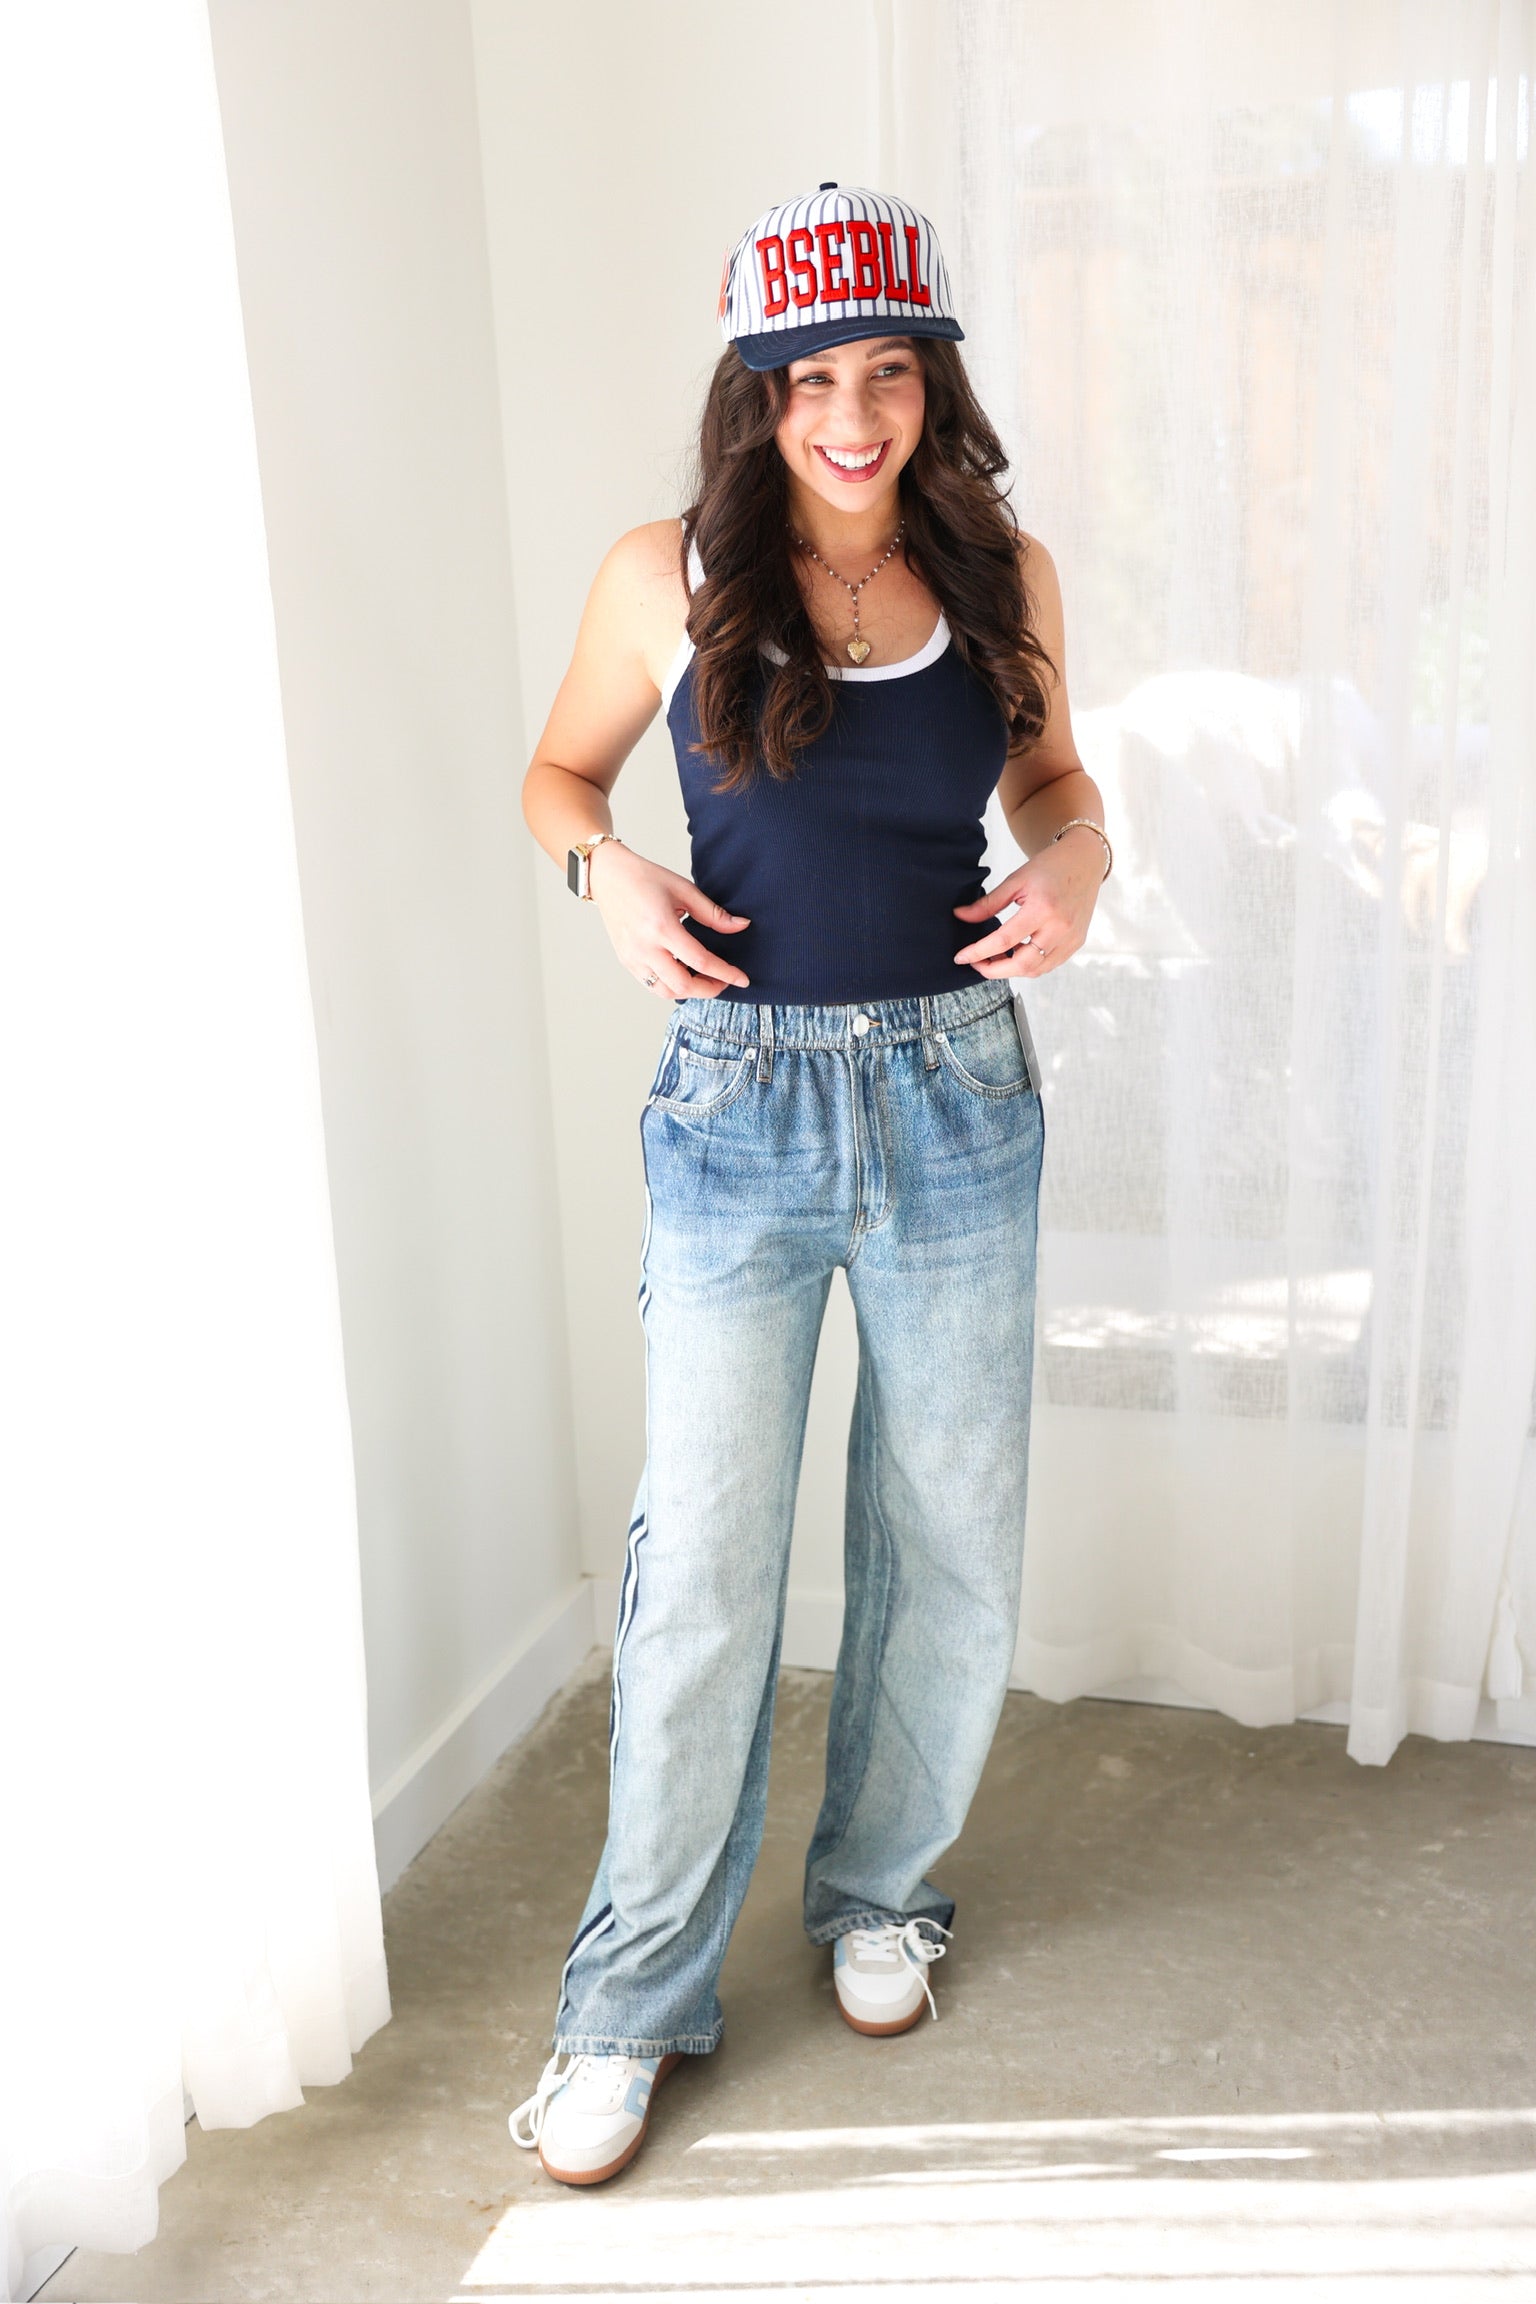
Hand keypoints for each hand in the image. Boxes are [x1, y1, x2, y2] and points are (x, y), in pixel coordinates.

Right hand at [589, 840, 750, 1000]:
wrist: (608, 876)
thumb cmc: (644, 878)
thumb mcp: (684, 890)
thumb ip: (713, 914)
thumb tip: (741, 926)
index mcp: (661, 927)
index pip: (700, 961)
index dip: (725, 973)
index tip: (742, 979)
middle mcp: (644, 947)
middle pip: (683, 986)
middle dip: (709, 989)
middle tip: (723, 980)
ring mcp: (632, 957)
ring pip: (666, 992)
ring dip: (689, 991)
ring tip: (703, 978)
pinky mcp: (626, 961)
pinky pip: (652, 985)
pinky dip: (671, 986)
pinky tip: (683, 973)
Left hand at [951, 824, 1103, 977]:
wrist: (1084, 861)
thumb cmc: (1050, 867)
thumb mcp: (1015, 880)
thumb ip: (987, 903)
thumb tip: (960, 916)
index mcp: (1043, 908)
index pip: (1004, 940)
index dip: (978, 952)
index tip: (961, 957)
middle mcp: (1060, 927)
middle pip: (1022, 965)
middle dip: (994, 970)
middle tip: (976, 963)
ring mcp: (1071, 938)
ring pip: (1036, 970)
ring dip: (1011, 969)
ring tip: (996, 955)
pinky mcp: (1076, 943)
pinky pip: (1049, 964)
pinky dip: (1029, 964)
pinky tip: (1017, 952)